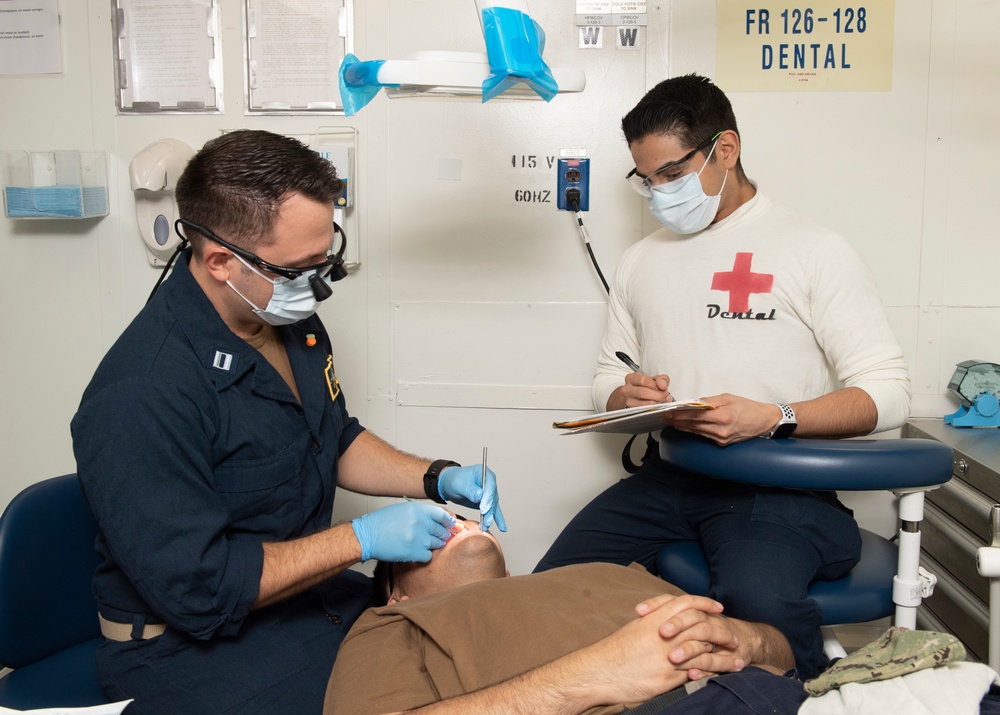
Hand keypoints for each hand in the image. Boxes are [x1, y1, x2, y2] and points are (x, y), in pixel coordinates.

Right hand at [351, 502, 455, 562]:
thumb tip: (438, 520)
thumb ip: (421, 514)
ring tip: (422, 543)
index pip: (442, 515)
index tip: (452, 525)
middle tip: (440, 537)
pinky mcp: (414, 552)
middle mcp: (420, 522)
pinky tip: (415, 552)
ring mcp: (418, 538)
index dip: (449, 521)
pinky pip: (428, 556)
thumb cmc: (382, 523)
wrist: (367, 536)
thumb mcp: (403, 510)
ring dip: (433, 545)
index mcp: (418, 510)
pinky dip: (424, 555)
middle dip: (442, 535)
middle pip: (442, 531)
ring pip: (437, 544)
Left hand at [437, 465, 507, 532]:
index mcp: (485, 474)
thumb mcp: (460, 483)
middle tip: (486, 521)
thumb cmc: (455, 479)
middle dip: (489, 511)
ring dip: (490, 517)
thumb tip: (480, 496)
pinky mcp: (487, 502)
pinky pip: (492, 511)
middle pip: (493, 498)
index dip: (488, 498)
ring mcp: (489, 493)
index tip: (484, 508)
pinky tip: (502, 527)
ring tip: (486, 526)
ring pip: (492, 506)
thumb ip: (471, 490)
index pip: (490, 487)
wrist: (450, 484)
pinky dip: (496, 519)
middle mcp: (490, 483)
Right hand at [571, 601, 741, 705]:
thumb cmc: (613, 652)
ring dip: (723, 658)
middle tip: (734, 638)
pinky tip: (719, 676)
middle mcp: (664, 635)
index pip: (687, 604)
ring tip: (737, 661)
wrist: (598, 671)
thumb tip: (668, 624)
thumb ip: (653, 624)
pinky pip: (695, 674)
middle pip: (702, 628)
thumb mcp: (634, 630)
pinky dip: (709, 674)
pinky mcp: (668, 678)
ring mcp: (668, 657)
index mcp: (655, 619)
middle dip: (721, 633)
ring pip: (704, 653)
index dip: (705, 604)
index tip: (718, 608)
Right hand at [613, 372, 672, 409]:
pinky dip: (654, 409)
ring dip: (657, 403)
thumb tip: (662, 385)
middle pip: (642, 392)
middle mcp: (626, 390)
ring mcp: (628, 401)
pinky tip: (657, 406)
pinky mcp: (631, 411)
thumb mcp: (654, 380)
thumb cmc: (645, 387)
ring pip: (644, 404)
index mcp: (631, 378)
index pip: (643, 380)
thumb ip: (661, 379)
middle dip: (657, 395)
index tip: (663, 387)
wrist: (634, 397)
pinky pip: (645, 411)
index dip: (655, 384)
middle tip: (665, 396)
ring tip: (662, 401)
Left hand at [662, 393, 779, 445]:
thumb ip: (709, 401)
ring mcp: (721, 439)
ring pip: (696, 432)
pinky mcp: (722, 443)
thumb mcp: (728, 398)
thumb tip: (693, 402)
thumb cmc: (748, 407)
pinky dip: (694, 431)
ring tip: (672, 421)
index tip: (669, 412)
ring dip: (683, 427)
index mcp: (722, 416)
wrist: (764, 421)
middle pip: (693, 425)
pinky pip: (704, 436)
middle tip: (665, 417)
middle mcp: (721, 430)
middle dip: (677, 421)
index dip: (679, 415)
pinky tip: (686, 427)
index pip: (695, 416)